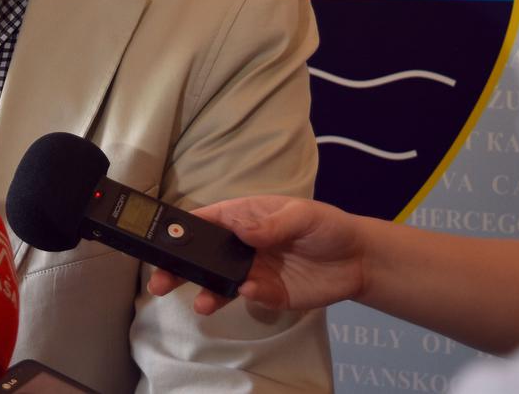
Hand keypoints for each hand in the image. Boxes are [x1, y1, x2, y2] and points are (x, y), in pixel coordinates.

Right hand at [147, 195, 367, 315]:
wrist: (358, 261)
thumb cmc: (327, 226)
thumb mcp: (302, 215)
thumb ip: (272, 224)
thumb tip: (243, 230)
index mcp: (242, 217)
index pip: (205, 221)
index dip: (181, 229)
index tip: (159, 239)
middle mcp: (240, 245)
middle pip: (202, 255)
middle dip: (179, 267)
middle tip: (159, 281)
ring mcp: (252, 270)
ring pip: (218, 282)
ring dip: (205, 291)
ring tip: (200, 304)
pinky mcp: (267, 294)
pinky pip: (248, 297)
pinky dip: (242, 297)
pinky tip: (246, 292)